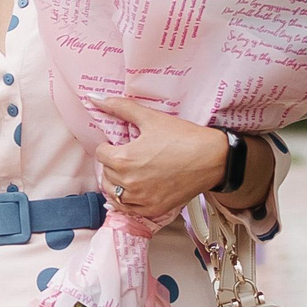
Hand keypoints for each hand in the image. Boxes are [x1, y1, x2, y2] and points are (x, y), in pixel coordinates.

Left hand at [91, 96, 226, 222]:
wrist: (212, 158)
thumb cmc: (182, 137)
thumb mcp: (150, 117)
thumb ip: (120, 107)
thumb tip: (94, 98)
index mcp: (123, 159)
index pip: (100, 154)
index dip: (109, 146)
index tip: (120, 144)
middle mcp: (128, 182)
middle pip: (106, 173)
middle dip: (113, 163)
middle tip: (127, 155)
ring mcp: (140, 199)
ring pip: (113, 193)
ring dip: (116, 182)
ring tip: (129, 172)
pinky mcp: (152, 209)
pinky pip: (127, 208)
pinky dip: (126, 200)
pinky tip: (134, 189)